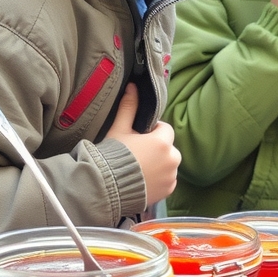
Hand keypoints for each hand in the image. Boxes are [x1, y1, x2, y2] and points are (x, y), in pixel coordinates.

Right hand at [106, 83, 180, 206]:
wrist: (105, 187)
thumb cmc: (112, 156)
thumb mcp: (119, 129)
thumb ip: (129, 107)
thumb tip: (133, 86)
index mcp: (163, 141)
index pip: (165, 129)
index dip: (152, 132)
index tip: (138, 137)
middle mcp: (172, 159)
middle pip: (168, 147)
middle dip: (156, 148)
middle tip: (136, 154)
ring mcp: (172, 176)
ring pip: (168, 164)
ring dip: (159, 164)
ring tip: (138, 168)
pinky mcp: (169, 190)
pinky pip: (168, 180)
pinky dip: (159, 179)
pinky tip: (142, 180)